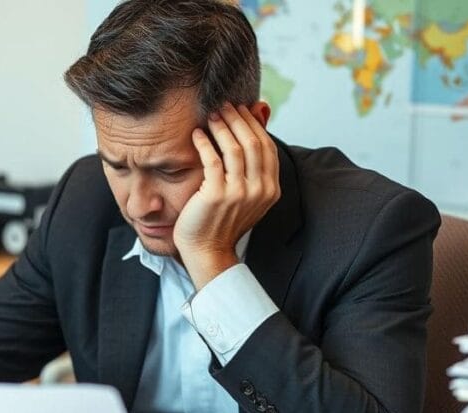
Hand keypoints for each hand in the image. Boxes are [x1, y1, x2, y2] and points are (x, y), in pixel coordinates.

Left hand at [174, 103, 280, 289]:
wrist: (207, 250)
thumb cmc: (222, 219)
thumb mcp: (245, 192)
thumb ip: (251, 164)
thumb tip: (259, 121)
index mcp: (270, 189)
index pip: (267, 146)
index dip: (253, 124)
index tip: (240, 109)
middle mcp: (259, 190)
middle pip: (253, 142)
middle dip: (238, 119)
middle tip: (223, 106)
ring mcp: (239, 193)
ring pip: (235, 148)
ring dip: (222, 127)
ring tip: (210, 116)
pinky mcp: (216, 195)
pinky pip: (212, 160)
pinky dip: (204, 143)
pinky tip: (196, 135)